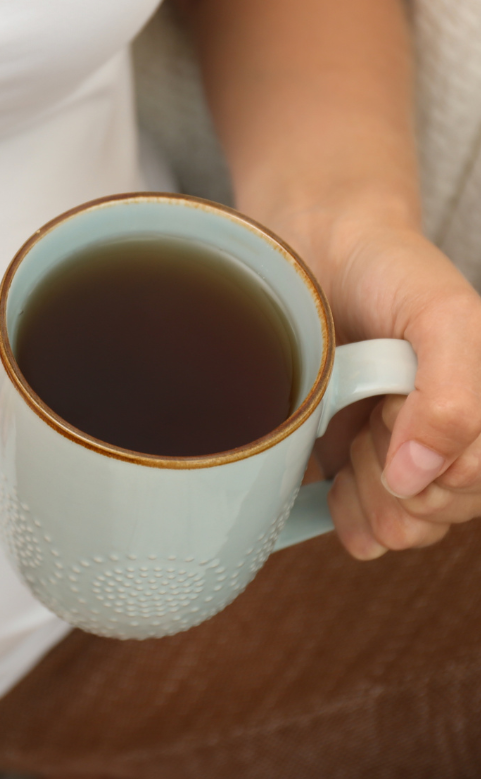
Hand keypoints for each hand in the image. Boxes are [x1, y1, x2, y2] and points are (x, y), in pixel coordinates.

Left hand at [296, 223, 480, 558]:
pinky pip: (358, 529)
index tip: (392, 406)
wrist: (314, 249)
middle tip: (367, 414)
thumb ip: (453, 396)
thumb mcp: (443, 316)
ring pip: (398, 527)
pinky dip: (342, 512)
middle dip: (391, 474)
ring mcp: (402, 459)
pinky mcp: (354, 467)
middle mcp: (451, 442)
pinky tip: (333, 480)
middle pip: (432, 515)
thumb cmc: (387, 272)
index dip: (427, 460)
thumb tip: (419, 478)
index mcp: (480, 415)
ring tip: (350, 434)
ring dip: (366, 493)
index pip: (467, 488)